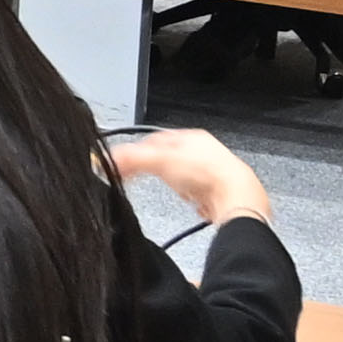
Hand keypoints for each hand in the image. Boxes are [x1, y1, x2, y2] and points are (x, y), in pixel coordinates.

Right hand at [104, 127, 268, 234]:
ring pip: (186, 176)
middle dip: (157, 168)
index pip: (156, 139)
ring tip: (170, 192)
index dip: (138, 151)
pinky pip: (199, 194)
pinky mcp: (220, 193)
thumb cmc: (206, 174)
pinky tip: (189, 204)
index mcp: (191, 137)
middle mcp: (205, 151)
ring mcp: (214, 171)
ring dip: (175, 185)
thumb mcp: (159, 161)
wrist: (236, 198)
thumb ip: (131, 159)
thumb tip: (106, 160)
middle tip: (143, 178)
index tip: (124, 163)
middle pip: (171, 157)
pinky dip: (191, 198)